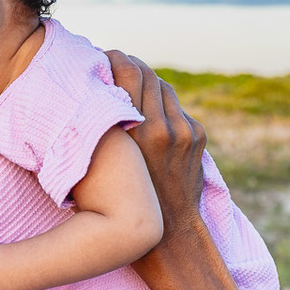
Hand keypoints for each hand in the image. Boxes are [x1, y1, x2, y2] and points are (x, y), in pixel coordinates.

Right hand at [104, 51, 206, 245]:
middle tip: (114, 63)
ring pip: (164, 89)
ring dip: (147, 82)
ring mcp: (185, 132)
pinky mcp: (197, 137)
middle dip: (131, 65)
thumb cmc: (124, 202)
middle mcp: (164, 127)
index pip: (128, 74)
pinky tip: (149, 113)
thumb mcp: (106, 164)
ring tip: (131, 84)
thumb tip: (92, 98)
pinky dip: (162, 106)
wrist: (168, 234)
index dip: (115, 58)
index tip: (103, 56)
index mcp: (138, 131)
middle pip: (148, 75)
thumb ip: (103, 130)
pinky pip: (178, 110)